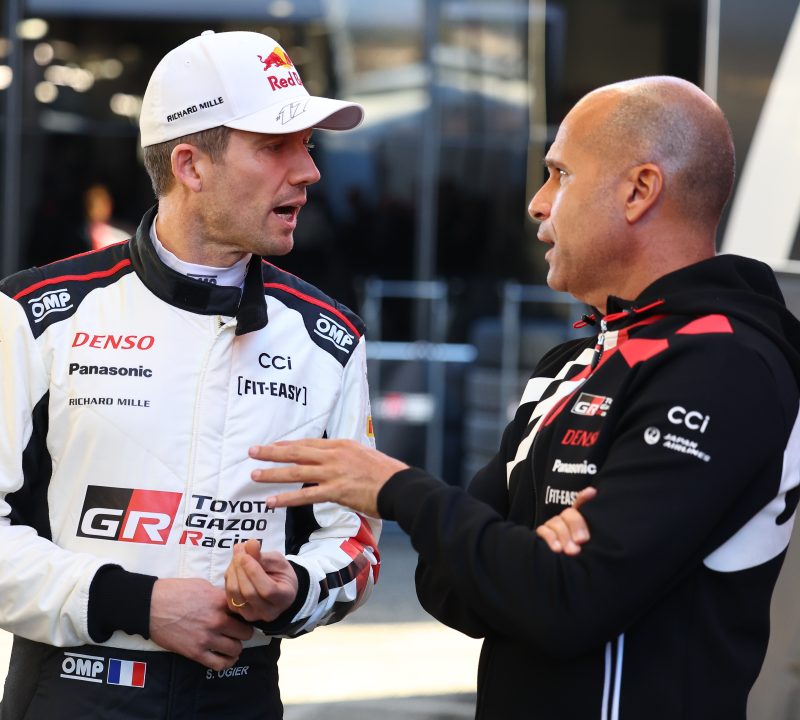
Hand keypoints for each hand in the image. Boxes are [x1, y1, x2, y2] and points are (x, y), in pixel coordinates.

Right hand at [149, 578, 253, 669]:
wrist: (150, 606)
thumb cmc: (174, 591)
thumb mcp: (202, 585)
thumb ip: (219, 594)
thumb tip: (231, 600)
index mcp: (219, 601)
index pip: (245, 610)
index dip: (247, 613)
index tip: (246, 615)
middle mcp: (216, 620)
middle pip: (245, 632)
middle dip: (244, 631)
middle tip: (240, 630)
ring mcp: (206, 638)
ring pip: (236, 649)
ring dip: (236, 647)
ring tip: (232, 643)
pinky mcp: (195, 652)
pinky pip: (219, 664)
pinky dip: (226, 662)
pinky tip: (226, 657)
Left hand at [224, 540, 299, 622]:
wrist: (277, 588)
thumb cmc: (280, 573)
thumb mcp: (277, 561)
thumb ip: (263, 555)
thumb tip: (250, 543)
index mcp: (284, 598)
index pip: (267, 590)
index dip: (254, 572)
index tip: (246, 556)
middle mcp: (268, 612)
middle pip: (248, 592)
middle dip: (240, 568)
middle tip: (239, 550)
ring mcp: (252, 615)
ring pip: (235, 594)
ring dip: (232, 571)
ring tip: (238, 555)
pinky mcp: (238, 612)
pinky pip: (228, 594)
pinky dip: (229, 577)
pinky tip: (235, 566)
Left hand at [249, 439, 407, 516]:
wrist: (400, 486)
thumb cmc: (386, 474)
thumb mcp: (364, 456)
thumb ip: (346, 458)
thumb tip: (335, 462)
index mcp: (341, 445)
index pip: (308, 443)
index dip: (287, 444)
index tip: (272, 446)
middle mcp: (334, 455)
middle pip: (296, 451)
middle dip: (272, 452)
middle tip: (252, 452)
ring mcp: (334, 473)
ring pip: (296, 471)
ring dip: (273, 473)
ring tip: (254, 476)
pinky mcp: (336, 491)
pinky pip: (306, 495)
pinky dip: (287, 498)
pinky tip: (272, 501)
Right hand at [535, 487, 596, 555]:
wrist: (563, 571)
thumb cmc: (580, 557)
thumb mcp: (589, 546)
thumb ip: (589, 532)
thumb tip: (593, 497)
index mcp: (579, 521)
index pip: (581, 505)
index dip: (585, 497)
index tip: (591, 492)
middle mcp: (565, 520)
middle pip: (569, 513)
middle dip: (576, 526)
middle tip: (581, 541)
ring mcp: (553, 526)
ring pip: (557, 522)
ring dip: (564, 536)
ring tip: (572, 551)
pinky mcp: (542, 535)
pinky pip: (543, 530)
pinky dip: (550, 538)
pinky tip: (557, 549)